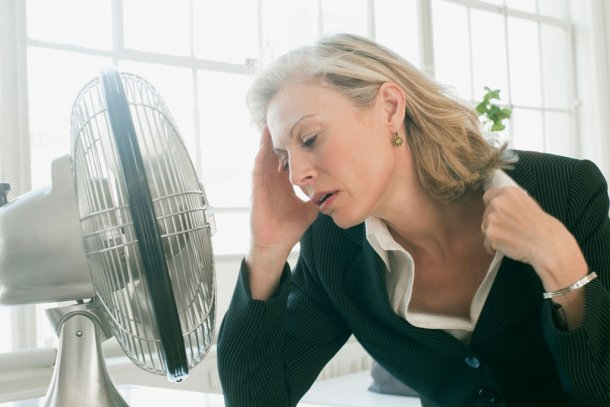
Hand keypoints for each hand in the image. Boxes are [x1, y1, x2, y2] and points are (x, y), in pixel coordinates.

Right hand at [246, 127, 318, 298]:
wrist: (275, 244)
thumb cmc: (289, 227)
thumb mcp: (310, 208)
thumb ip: (320, 198)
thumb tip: (336, 190)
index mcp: (283, 181)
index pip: (288, 157)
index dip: (293, 143)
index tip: (300, 126)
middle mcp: (272, 179)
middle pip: (275, 151)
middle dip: (279, 134)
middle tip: (283, 113)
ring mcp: (263, 183)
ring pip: (264, 156)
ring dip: (267, 140)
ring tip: (271, 120)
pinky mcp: (256, 191)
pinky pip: (257, 170)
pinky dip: (261, 158)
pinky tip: (264, 145)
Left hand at [481, 186, 586, 290]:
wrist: (547, 244)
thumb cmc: (542, 226)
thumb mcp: (527, 203)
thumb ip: (510, 202)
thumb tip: (497, 206)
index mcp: (508, 192)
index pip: (488, 196)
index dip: (493, 206)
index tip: (499, 214)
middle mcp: (498, 203)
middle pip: (486, 213)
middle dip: (494, 221)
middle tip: (509, 229)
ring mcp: (492, 218)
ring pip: (485, 228)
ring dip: (493, 234)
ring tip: (510, 239)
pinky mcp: (490, 234)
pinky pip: (486, 243)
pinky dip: (493, 247)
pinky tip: (507, 247)